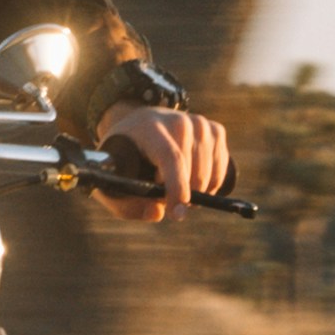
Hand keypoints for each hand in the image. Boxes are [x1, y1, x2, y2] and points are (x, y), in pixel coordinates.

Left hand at [95, 102, 230, 225]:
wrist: (140, 127)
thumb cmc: (125, 160)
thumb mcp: (114, 183)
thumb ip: (128, 205)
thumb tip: (159, 212)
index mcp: (149, 128)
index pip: (171, 157)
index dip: (176, 187)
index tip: (177, 213)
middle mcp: (178, 121)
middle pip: (192, 169)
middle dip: (184, 196)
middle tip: (169, 202)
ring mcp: (199, 124)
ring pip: (209, 173)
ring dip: (197, 192)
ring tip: (179, 192)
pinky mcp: (215, 130)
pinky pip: (221, 169)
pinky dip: (211, 184)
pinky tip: (193, 183)